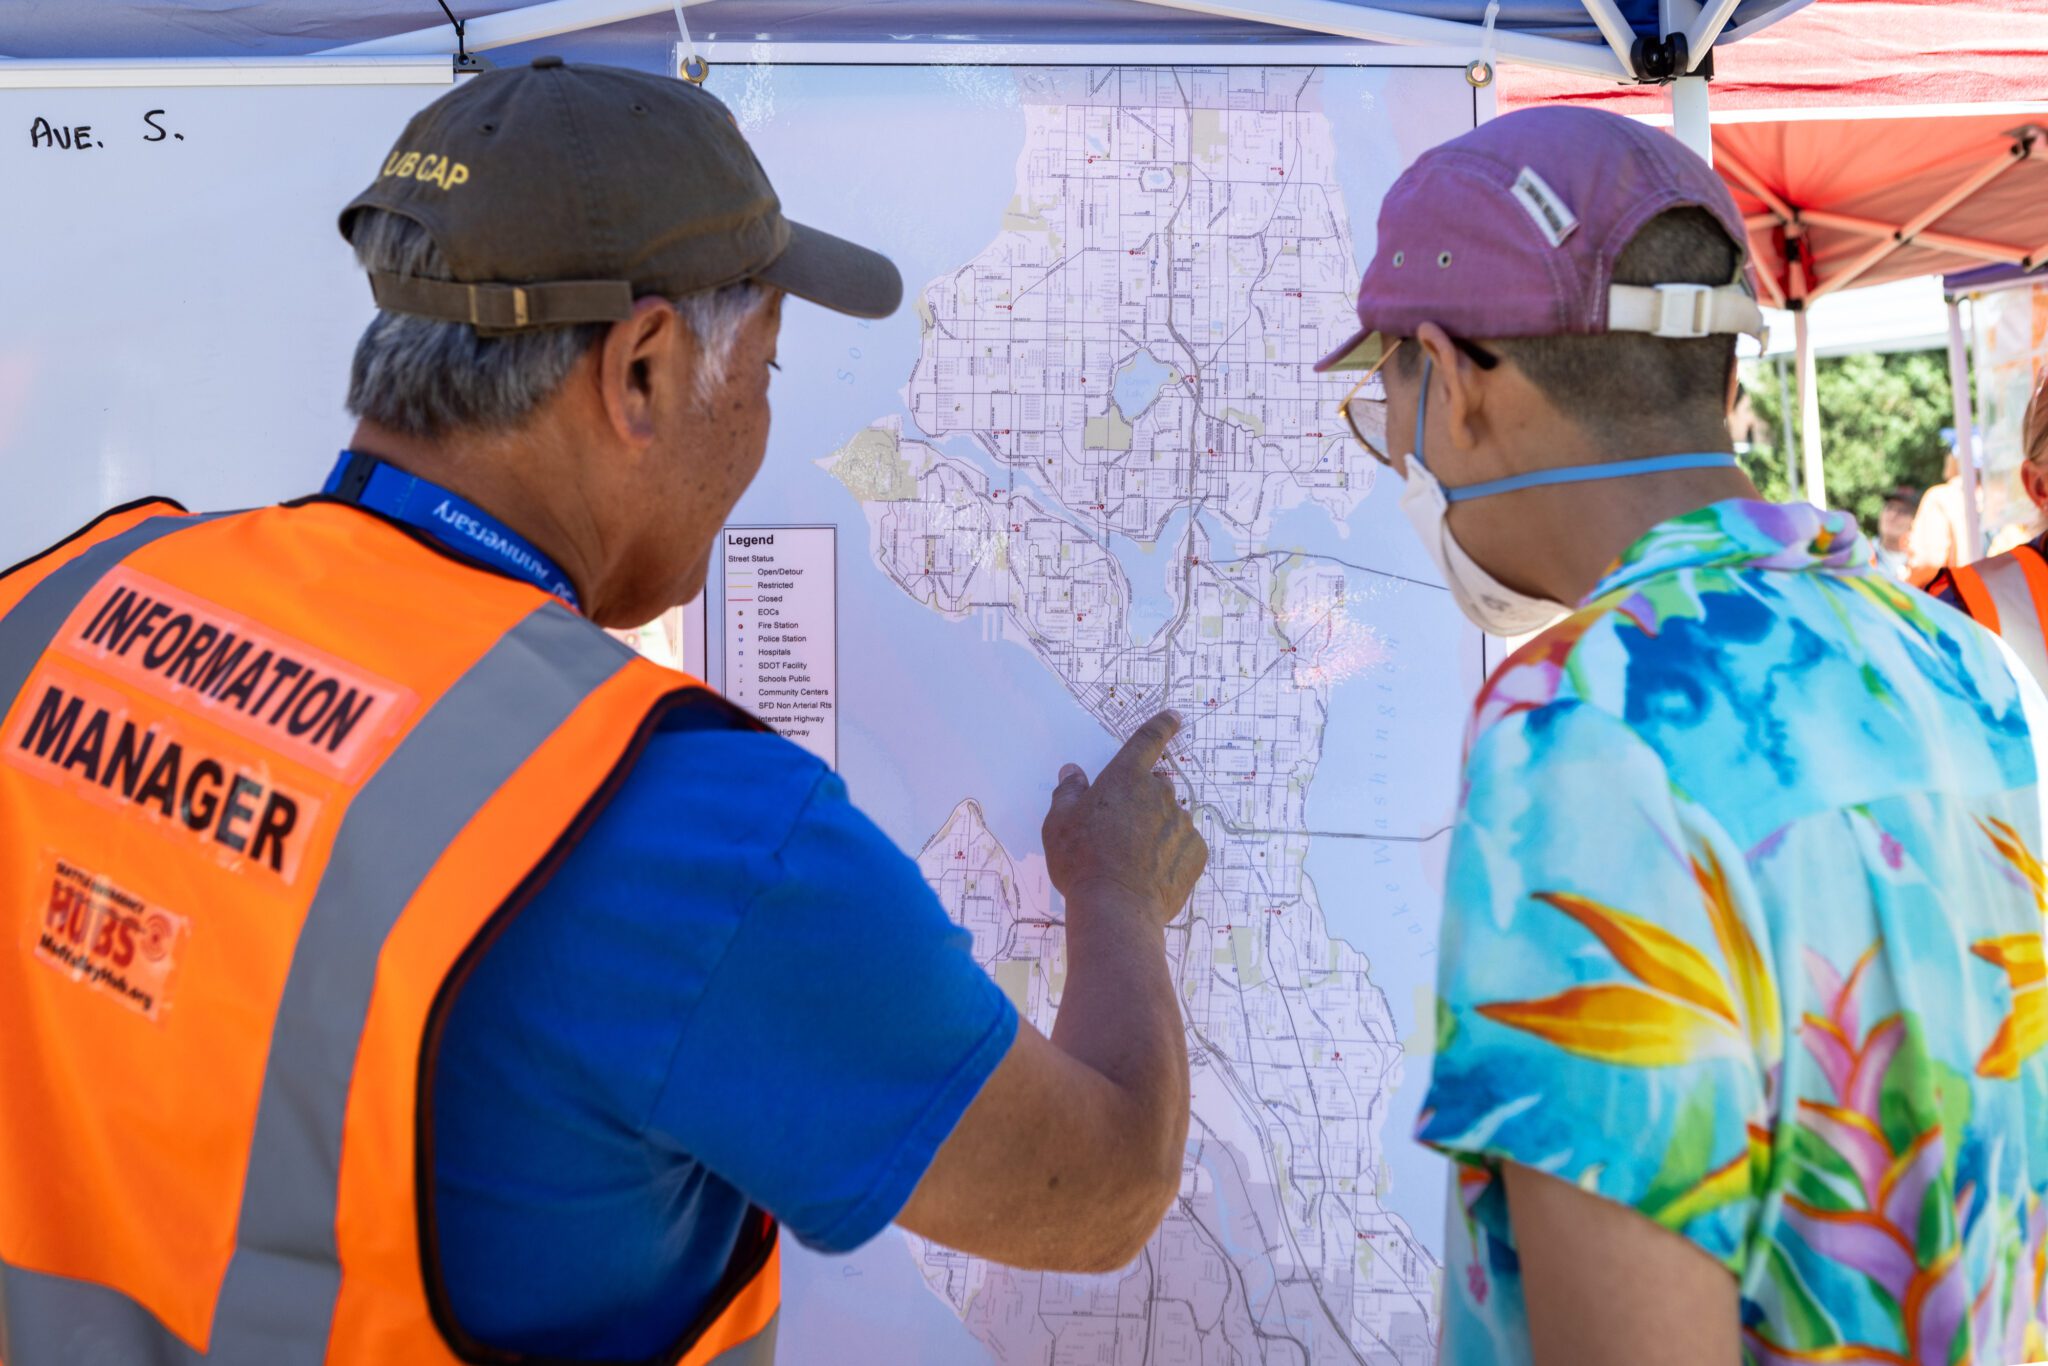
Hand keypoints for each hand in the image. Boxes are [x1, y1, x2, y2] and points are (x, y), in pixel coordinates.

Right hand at [1043, 710, 1207, 925]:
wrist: (1116, 908)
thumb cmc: (1081, 861)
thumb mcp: (1059, 824)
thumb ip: (1068, 792)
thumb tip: (1072, 772)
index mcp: (1125, 778)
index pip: (1147, 739)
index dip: (1161, 725)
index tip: (1173, 717)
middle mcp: (1159, 793)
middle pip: (1155, 786)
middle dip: (1142, 800)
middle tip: (1120, 829)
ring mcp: (1181, 823)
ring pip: (1169, 818)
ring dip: (1156, 829)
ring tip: (1132, 860)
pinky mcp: (1196, 852)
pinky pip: (1184, 845)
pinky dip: (1171, 854)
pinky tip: (1151, 873)